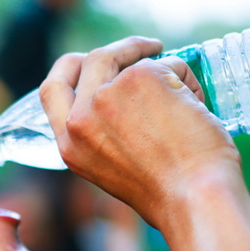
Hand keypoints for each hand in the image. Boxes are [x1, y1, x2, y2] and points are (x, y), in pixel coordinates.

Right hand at [38, 37, 240, 230]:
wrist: (195, 201)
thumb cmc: (168, 195)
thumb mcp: (113, 169)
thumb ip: (106, 134)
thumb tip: (129, 100)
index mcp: (70, 144)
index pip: (52, 90)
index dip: (70, 69)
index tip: (92, 61)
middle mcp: (81, 118)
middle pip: (90, 60)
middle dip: (121, 49)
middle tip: (146, 49)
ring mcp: (108, 95)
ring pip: (133, 58)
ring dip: (162, 69)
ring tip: (187, 96)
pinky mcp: (142, 78)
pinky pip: (168, 64)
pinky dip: (187, 80)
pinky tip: (198, 108)